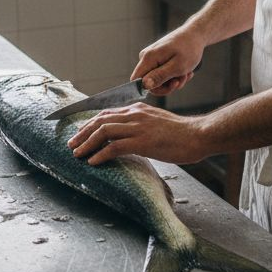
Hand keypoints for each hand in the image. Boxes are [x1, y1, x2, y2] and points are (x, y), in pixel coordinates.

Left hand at [68, 103, 210, 165]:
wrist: (199, 135)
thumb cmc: (181, 133)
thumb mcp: (157, 123)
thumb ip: (141, 126)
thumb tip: (128, 137)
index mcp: (137, 109)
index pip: (106, 113)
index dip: (89, 123)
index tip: (79, 133)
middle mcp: (135, 114)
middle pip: (100, 121)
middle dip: (82, 133)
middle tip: (72, 144)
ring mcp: (138, 127)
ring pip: (103, 132)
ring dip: (86, 143)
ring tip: (77, 154)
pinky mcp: (143, 141)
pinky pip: (115, 147)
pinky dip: (100, 154)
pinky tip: (93, 162)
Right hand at [133, 29, 203, 95]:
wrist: (195, 34)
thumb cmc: (189, 48)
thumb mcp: (177, 66)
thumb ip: (160, 76)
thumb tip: (145, 85)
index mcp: (148, 58)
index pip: (136, 81)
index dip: (151, 89)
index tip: (170, 87)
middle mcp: (146, 57)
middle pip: (148, 83)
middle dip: (167, 86)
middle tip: (181, 80)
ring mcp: (151, 58)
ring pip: (157, 80)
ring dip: (173, 81)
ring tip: (186, 73)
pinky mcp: (157, 59)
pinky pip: (162, 74)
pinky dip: (174, 76)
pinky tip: (184, 71)